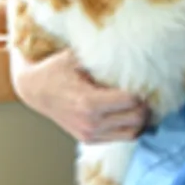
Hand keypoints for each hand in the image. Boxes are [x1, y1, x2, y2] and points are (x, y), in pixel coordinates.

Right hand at [10, 47, 148, 142]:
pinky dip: (131, 127)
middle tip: (149, 89)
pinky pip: (121, 138)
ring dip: (142, 118)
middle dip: (146, 104)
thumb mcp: (76, 56)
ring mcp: (90, 134)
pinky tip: (131, 111)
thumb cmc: (56, 70)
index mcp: (89, 102)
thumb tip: (129, 45)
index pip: (131, 100)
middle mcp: (91, 123)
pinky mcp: (89, 139)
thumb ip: (102, 54)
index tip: (147, 78)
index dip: (143, 89)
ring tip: (143, 102)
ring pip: (133, 133)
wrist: (35, 90)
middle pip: (136, 118)